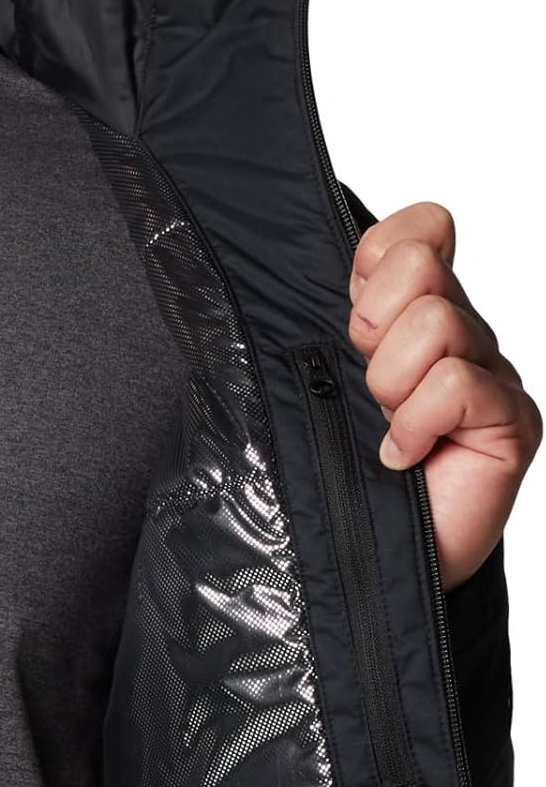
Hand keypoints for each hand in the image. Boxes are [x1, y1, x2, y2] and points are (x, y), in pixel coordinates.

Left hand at [347, 201, 540, 591]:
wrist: (368, 555)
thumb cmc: (333, 469)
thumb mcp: (308, 382)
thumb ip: (308, 326)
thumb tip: (275, 269)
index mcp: (409, 315)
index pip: (417, 230)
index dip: (375, 260)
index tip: (352, 319)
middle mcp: (457, 335)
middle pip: (420, 263)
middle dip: (372, 323)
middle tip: (365, 384)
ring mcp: (489, 375)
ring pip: (436, 321)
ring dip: (389, 383)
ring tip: (384, 427)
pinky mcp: (510, 419)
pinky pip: (455, 384)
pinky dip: (415, 425)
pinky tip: (402, 456)